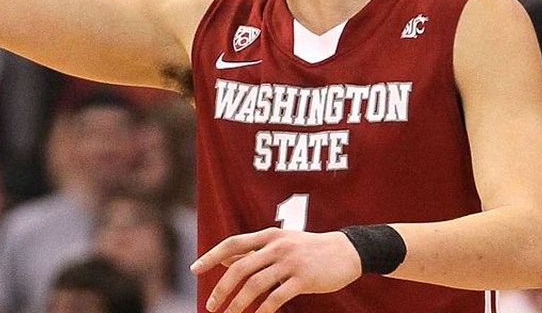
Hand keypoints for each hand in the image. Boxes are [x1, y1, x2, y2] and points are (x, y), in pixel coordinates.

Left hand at [192, 227, 362, 312]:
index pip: (232, 243)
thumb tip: (223, 260)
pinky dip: (262, 311)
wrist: (347, 251)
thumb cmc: (308, 249)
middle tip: (211, 306)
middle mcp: (277, 246)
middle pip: (240, 268)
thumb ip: (253, 252)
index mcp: (268, 235)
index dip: (211, 256)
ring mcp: (290, 262)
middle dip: (222, 289)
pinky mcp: (303, 279)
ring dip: (238, 304)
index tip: (194, 269)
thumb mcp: (280, 243)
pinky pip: (276, 298)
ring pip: (255, 285)